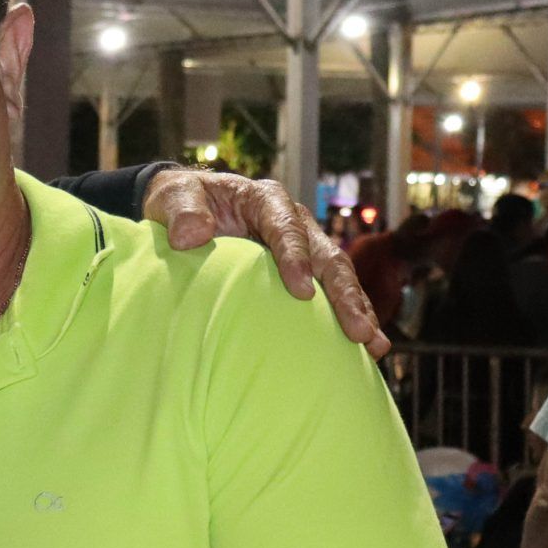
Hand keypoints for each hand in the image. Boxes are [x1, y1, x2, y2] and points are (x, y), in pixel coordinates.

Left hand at [143, 168, 387, 357]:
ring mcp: (303, 247)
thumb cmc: (181, 203)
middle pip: (326, 256)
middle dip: (343, 293)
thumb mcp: (172, 197)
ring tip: (374, 346)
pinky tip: (364, 350)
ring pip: (338, 278)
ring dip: (357, 311)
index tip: (300, 289)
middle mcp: (293, 222)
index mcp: (265, 200)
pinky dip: (346, 319)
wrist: (183, 211)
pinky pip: (329, 295)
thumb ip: (181, 211)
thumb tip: (191, 235)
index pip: (286, 226)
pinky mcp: (303, 271)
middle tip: (356, 329)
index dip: (296, 255)